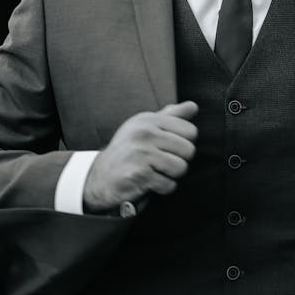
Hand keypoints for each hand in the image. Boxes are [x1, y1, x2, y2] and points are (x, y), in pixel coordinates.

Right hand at [83, 101, 198, 213]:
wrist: (100, 177)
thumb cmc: (128, 152)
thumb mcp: (145, 128)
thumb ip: (170, 116)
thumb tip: (193, 106)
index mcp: (148, 120)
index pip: (190, 131)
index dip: (183, 144)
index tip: (166, 148)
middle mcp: (144, 133)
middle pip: (189, 150)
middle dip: (179, 161)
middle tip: (160, 163)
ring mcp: (141, 153)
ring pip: (181, 168)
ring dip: (171, 175)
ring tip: (155, 172)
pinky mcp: (139, 174)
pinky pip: (169, 184)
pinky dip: (162, 188)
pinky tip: (148, 182)